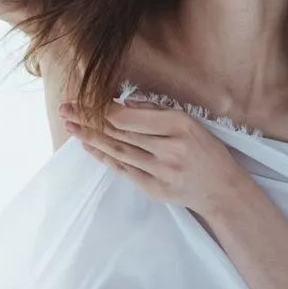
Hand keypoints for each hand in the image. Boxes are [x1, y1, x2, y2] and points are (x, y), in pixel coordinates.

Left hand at [59, 96, 242, 216]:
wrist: (222, 190)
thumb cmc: (206, 150)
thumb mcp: (190, 121)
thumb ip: (157, 110)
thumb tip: (125, 101)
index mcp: (180, 125)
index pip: (129, 116)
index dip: (103, 108)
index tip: (84, 99)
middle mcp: (170, 148)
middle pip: (119, 132)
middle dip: (88, 119)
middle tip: (65, 108)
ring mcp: (161, 171)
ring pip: (118, 151)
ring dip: (90, 137)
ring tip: (69, 125)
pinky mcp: (155, 189)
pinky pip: (123, 170)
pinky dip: (103, 157)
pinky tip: (88, 145)